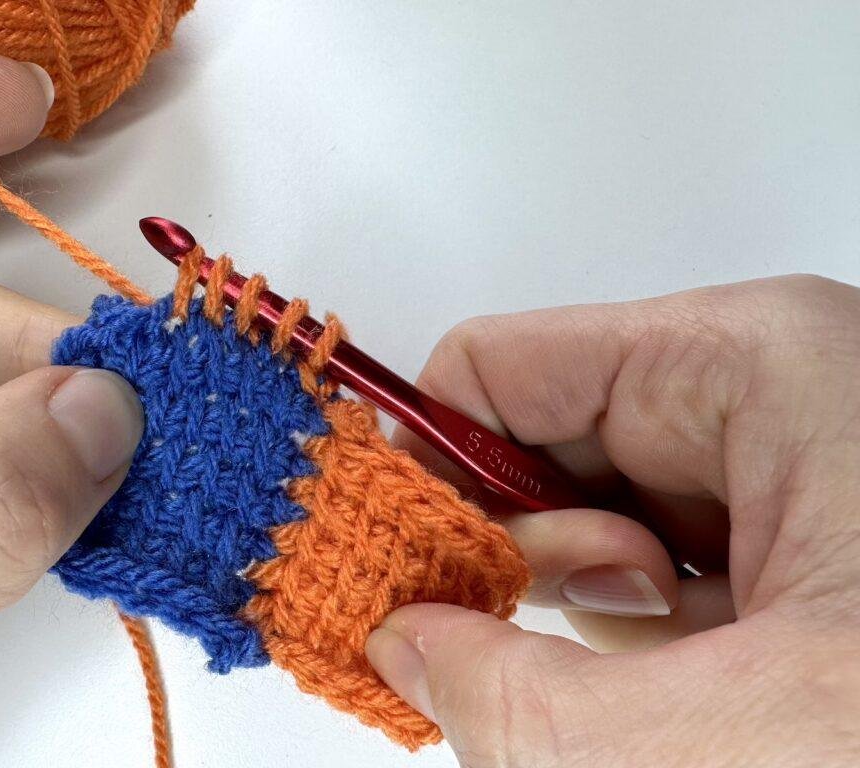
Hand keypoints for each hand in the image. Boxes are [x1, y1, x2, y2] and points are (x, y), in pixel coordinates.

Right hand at [366, 276, 859, 765]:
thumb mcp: (707, 732)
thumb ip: (515, 696)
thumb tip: (403, 644)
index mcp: (744, 360)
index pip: (494, 369)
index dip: (424, 467)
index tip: (399, 565)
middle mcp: (758, 388)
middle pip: (540, 444)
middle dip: (533, 554)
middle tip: (565, 626)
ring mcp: (780, 459)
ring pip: (596, 514)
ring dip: (608, 605)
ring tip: (691, 659)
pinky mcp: (793, 529)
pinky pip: (660, 561)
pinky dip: (660, 634)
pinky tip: (724, 669)